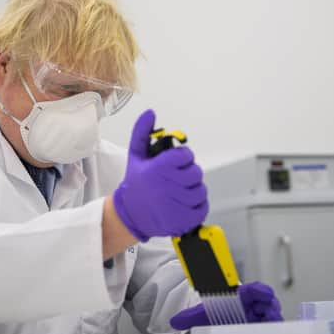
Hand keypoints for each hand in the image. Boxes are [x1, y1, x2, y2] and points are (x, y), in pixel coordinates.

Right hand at [113, 109, 207, 241]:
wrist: (130, 215)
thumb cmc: (136, 184)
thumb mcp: (136, 156)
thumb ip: (142, 132)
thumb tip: (150, 113)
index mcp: (157, 169)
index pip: (185, 155)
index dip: (183, 158)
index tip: (175, 163)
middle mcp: (166, 186)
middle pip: (196, 173)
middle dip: (189, 175)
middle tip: (177, 179)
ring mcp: (175, 205)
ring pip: (201, 191)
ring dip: (194, 191)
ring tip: (179, 193)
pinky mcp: (182, 220)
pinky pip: (202, 209)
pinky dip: (197, 207)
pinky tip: (183, 205)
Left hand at [169, 282, 282, 329]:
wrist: (222, 319)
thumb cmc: (219, 312)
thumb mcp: (204, 314)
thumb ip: (190, 317)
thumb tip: (174, 321)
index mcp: (241, 295)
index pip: (253, 289)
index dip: (259, 289)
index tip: (262, 291)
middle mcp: (252, 304)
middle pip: (267, 300)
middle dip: (269, 304)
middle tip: (266, 310)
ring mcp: (259, 315)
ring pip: (272, 312)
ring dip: (272, 315)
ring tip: (267, 318)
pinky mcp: (263, 326)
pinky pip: (272, 324)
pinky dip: (272, 324)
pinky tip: (268, 326)